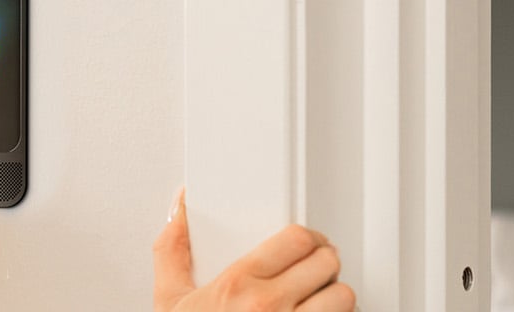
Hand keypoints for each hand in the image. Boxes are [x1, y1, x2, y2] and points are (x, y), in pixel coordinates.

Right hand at [153, 189, 355, 311]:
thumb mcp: (170, 301)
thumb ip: (173, 250)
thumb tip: (181, 210)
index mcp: (237, 285)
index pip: (297, 240)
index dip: (306, 238)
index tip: (304, 244)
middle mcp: (269, 308)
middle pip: (326, 263)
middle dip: (322, 264)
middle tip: (313, 270)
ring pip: (343, 298)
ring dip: (335, 297)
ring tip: (319, 299)